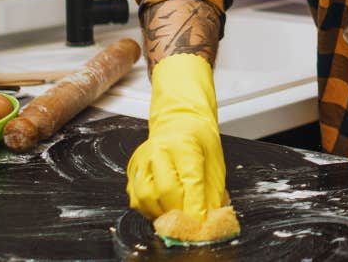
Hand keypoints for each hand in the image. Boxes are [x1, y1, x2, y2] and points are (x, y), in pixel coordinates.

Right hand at [126, 54, 229, 220]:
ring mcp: (142, 161)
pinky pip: (136, 199)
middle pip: (164, 190)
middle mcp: (158, 151)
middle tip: (190, 224)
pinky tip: (163, 209)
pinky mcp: (133, 171)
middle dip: (178, 213)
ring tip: (176, 216)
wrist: (179, 122)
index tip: (201, 224)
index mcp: (183, 145)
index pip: (190, 180)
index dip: (195, 207)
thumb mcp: (215, 161)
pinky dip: (150, 210)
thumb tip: (209, 220)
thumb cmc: (198, 140)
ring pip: (145, 197)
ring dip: (162, 214)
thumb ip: (212, 192)